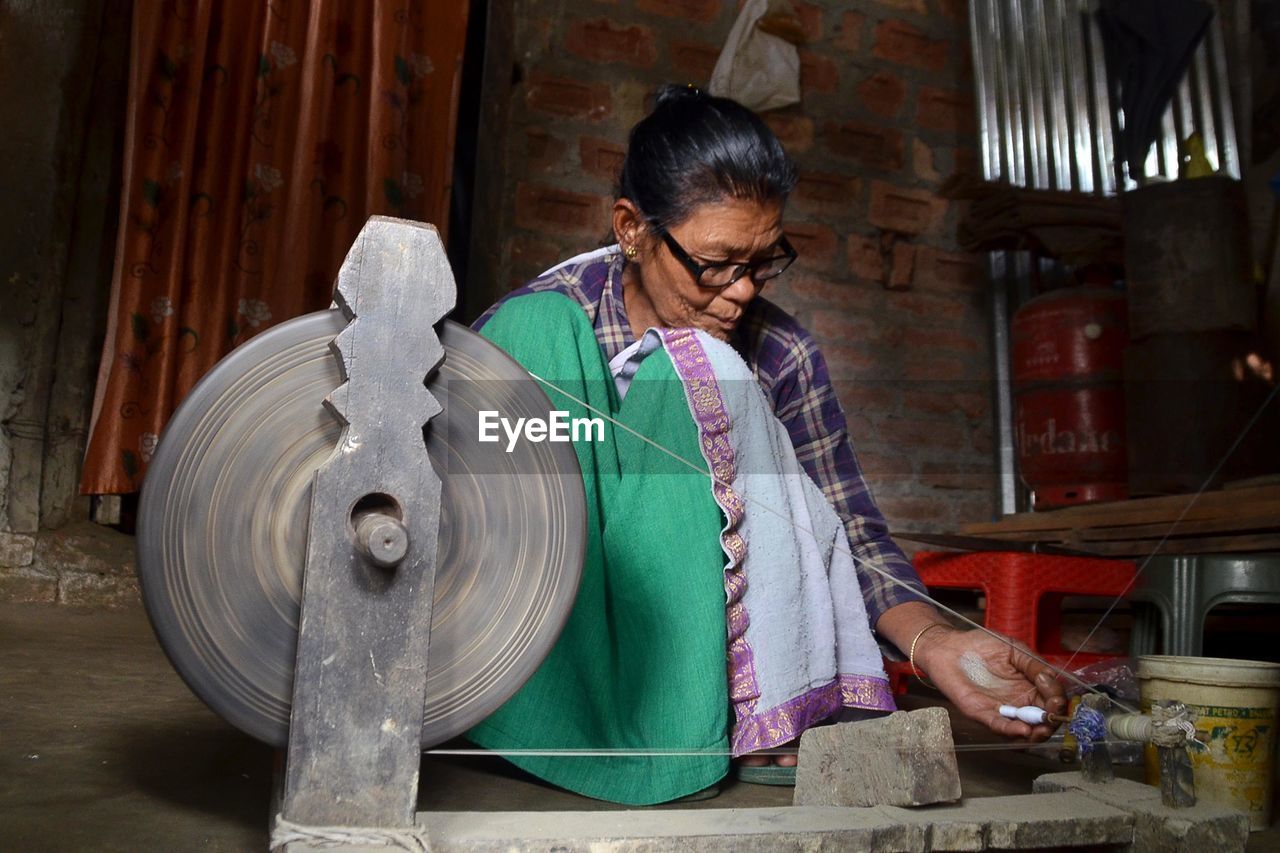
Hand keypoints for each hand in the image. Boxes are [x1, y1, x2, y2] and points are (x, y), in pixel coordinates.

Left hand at [914, 625, 1066, 740]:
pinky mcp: (981, 713)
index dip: (1057, 701)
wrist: (949, 646)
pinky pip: (998, 726)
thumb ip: (1033, 664)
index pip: (1051, 700)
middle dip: (1051, 721)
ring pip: (1023, 729)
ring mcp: (1000, 709)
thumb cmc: (980, 645)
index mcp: (1029, 686)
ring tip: (1040, 728)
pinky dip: (1011, 730)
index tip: (1056, 698)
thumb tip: (1050, 678)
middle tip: (1053, 715)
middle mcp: (1018, 701)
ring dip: (1035, 732)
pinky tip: (1022, 729)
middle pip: (1042, 720)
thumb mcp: (1014, 649)